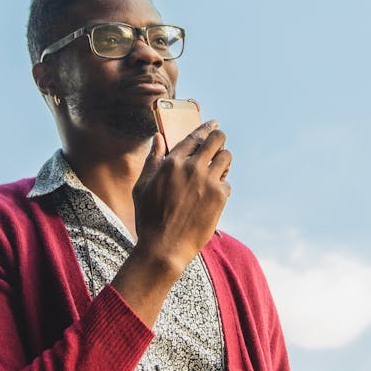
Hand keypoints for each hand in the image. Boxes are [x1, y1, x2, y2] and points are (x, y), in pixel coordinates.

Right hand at [132, 121, 231, 275]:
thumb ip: (152, 159)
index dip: (206, 127)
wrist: (164, 248)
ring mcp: (207, 181)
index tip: (213, 123)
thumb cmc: (149, 218)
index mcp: (172, 162)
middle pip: (217, 139)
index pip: (195, 136)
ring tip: (217, 170)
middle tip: (219, 144)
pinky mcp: (219, 197)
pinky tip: (212, 196)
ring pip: (227, 157)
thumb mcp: (142, 186)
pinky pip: (227, 183)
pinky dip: (222, 187)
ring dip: (223, 161)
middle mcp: (192, 167)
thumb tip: (158, 137)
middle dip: (219, 139)